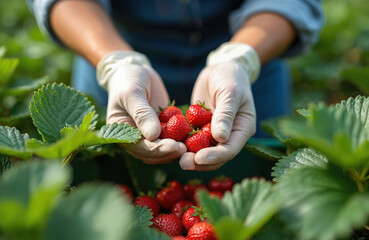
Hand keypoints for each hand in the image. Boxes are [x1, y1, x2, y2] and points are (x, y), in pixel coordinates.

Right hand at [97, 51, 186, 162]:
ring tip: (193, 146)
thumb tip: (153, 136)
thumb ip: (142, 114)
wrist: (136, 72)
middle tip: (186, 149)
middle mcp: (134, 140)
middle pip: (152, 155)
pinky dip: (182, 140)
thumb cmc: (129, 80)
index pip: (140, 148)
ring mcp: (148, 137)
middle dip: (169, 153)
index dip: (158, 150)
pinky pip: (171, 140)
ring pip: (163, 152)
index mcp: (121, 134)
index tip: (174, 146)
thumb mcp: (133, 93)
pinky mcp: (161, 132)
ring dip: (177, 150)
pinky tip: (196, 137)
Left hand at [179, 43, 259, 170]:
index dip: (215, 156)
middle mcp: (230, 135)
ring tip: (176, 159)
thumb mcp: (229, 92)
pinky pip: (193, 140)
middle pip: (217, 156)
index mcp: (243, 128)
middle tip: (182, 163)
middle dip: (200, 161)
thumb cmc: (230, 77)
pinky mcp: (202, 129)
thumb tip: (220, 138)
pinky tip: (171, 145)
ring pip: (204, 151)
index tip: (198, 158)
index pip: (230, 149)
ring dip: (191, 156)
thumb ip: (225, 114)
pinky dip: (184, 144)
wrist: (222, 69)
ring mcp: (216, 133)